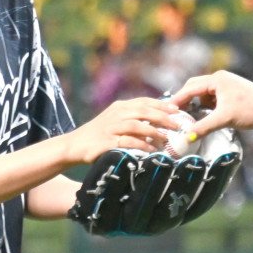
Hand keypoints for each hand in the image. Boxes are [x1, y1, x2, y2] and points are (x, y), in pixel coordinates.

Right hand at [60, 97, 179, 165]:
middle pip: (143, 111)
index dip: (162, 105)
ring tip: (166, 139)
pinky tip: (151, 150)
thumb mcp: (117, 122)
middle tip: (177, 125)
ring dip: (153, 132)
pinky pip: (127, 142)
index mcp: (120, 106)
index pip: (145, 101)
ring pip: (136, 125)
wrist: (74, 145)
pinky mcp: (106, 142)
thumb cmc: (100, 135)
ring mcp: (110, 127)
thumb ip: (135, 119)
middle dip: (163, 117)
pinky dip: (141, 145)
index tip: (177, 110)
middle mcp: (116, 114)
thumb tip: (160, 122)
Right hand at [168, 70, 252, 137]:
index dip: (177, 100)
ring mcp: (226, 85)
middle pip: (194, 88)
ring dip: (196, 106)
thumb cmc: (252, 111)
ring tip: (189, 120)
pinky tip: (205, 119)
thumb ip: (203, 127)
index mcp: (217, 79)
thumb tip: (186, 137)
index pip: (190, 88)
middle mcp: (220, 79)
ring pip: (203, 94)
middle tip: (176, 116)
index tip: (166, 111)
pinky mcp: (231, 93)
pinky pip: (212, 99)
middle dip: (185, 102)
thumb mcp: (225, 119)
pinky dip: (206, 108)